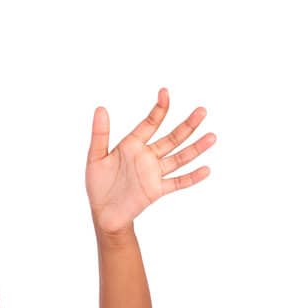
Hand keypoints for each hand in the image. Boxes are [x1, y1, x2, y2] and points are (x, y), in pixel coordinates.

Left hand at [85, 88, 214, 234]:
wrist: (103, 214)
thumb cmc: (98, 185)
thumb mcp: (95, 158)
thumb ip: (100, 134)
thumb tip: (101, 108)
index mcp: (132, 145)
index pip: (150, 123)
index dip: (159, 109)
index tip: (165, 93)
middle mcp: (147, 156)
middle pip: (171, 138)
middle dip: (187, 125)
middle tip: (202, 111)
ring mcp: (154, 173)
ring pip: (179, 158)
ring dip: (195, 148)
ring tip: (212, 137)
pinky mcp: (157, 190)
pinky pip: (177, 183)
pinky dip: (191, 177)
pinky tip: (206, 170)